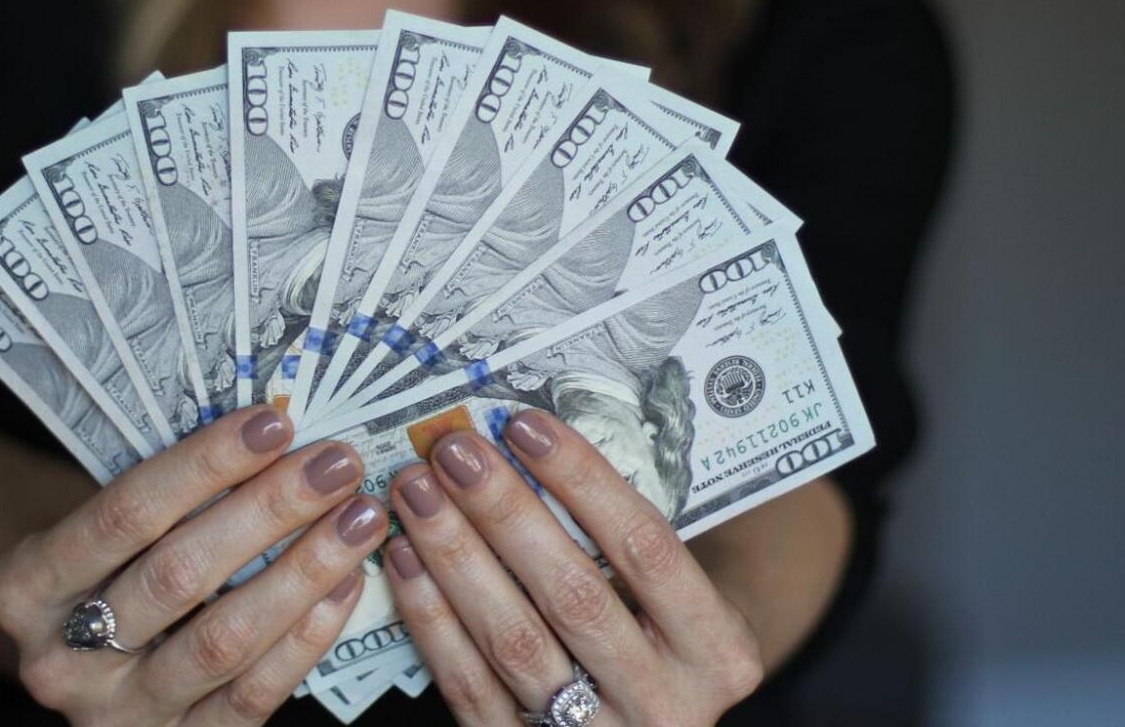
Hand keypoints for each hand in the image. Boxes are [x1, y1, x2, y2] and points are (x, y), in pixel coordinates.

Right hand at [0, 405, 390, 725]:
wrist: (85, 667)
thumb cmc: (106, 571)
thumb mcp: (100, 533)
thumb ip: (165, 496)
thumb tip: (275, 431)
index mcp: (25, 587)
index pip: (124, 514)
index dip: (203, 465)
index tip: (274, 422)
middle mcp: (59, 660)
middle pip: (177, 576)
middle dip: (268, 512)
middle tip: (335, 464)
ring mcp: (116, 714)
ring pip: (222, 641)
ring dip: (302, 573)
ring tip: (356, 520)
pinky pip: (251, 696)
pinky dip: (306, 637)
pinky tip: (345, 584)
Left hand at [383, 409, 763, 725]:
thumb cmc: (664, 636)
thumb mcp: (682, 598)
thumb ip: (627, 541)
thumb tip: (526, 440)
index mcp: (719, 651)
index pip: (647, 549)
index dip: (583, 481)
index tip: (524, 425)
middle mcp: (666, 704)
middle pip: (574, 595)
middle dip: (505, 512)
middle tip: (454, 450)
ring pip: (513, 641)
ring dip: (456, 556)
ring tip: (417, 492)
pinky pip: (470, 685)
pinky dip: (431, 616)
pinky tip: (405, 558)